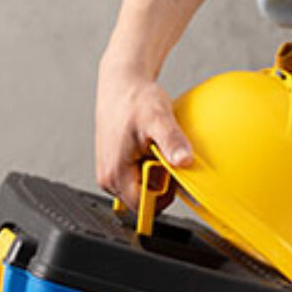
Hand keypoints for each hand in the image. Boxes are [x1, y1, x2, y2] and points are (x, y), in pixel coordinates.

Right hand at [94, 54, 192, 211]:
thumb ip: (172, 141)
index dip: (163, 194)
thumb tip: (184, 161)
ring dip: (153, 175)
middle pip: (142, 200)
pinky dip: (147, 168)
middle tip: (160, 154)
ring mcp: (108, 174)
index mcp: (115, 174)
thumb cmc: (134, 99)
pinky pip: (135, 180)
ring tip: (152, 148)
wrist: (121, 85)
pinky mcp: (112, 168)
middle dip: (158, 184)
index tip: (169, 169)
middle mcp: (107, 179)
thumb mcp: (159, 118)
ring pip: (139, 190)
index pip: (144, 206)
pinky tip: (147, 148)